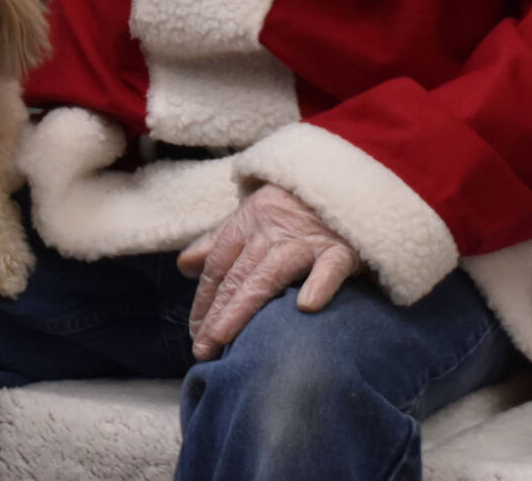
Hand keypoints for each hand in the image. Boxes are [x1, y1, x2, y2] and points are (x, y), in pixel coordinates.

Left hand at [177, 182, 361, 360]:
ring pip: (270, 272)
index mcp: (250, 221)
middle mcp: (274, 229)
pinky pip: (331, 266)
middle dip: (217, 312)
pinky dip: (320, 283)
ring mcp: (308, 239)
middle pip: (238, 273)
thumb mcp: (254, 215)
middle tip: (202, 348)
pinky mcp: (342, 248)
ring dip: (244, 306)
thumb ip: (220, 241)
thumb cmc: (295, 207)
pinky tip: (306, 306)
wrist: (347, 183)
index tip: (194, 331)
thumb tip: (184, 265)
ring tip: (224, 338)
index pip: (219, 263)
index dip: (204, 298)